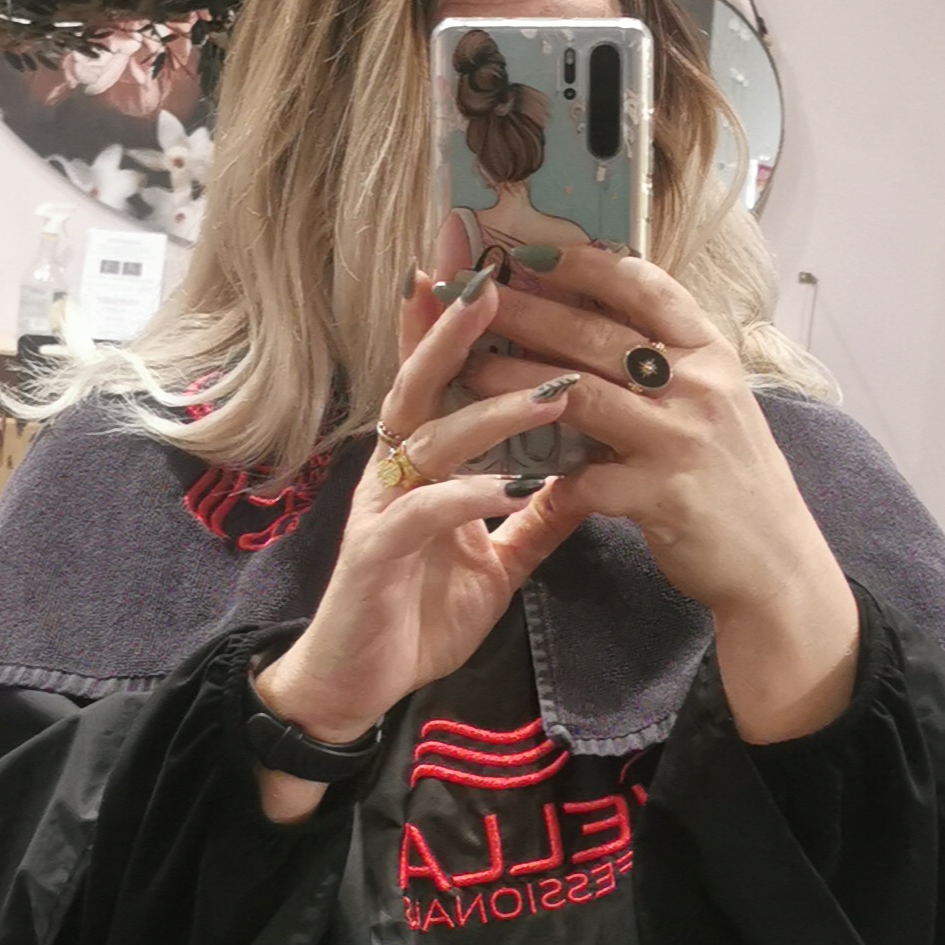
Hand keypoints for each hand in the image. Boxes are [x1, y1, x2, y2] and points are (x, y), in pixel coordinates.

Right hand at [253, 269, 592, 816]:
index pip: (438, 377)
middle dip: (454, 329)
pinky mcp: (375, 555)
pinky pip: (422, 513)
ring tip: (555, 392)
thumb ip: (533, 518)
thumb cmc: (416, 613)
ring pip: (430, 439)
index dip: (454, 321)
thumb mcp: (494, 561)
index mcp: (418, 462)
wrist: (357, 685)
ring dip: (492, 413)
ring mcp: (380, 508)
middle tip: (496, 278)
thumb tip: (587, 479)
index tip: (488, 260)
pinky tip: (507, 486)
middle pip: (420, 382)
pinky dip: (466, 496)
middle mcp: (393, 470)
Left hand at [460, 243, 859, 743]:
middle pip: (595, 334)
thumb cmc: (733, 477)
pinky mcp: (661, 496)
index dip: (583, 264)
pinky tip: (507, 472)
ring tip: (465, 373)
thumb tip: (595, 320)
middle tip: (470, 295)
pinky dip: (545, 475)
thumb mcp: (715, 403)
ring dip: (514, 382)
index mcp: (710, 354)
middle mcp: (699, 386)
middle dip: (525, 311)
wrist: (776, 563)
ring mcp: (681, 440)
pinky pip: (585, 476)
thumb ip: (665, 364)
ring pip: (577, 395)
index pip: (643, 286)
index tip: (531, 251)